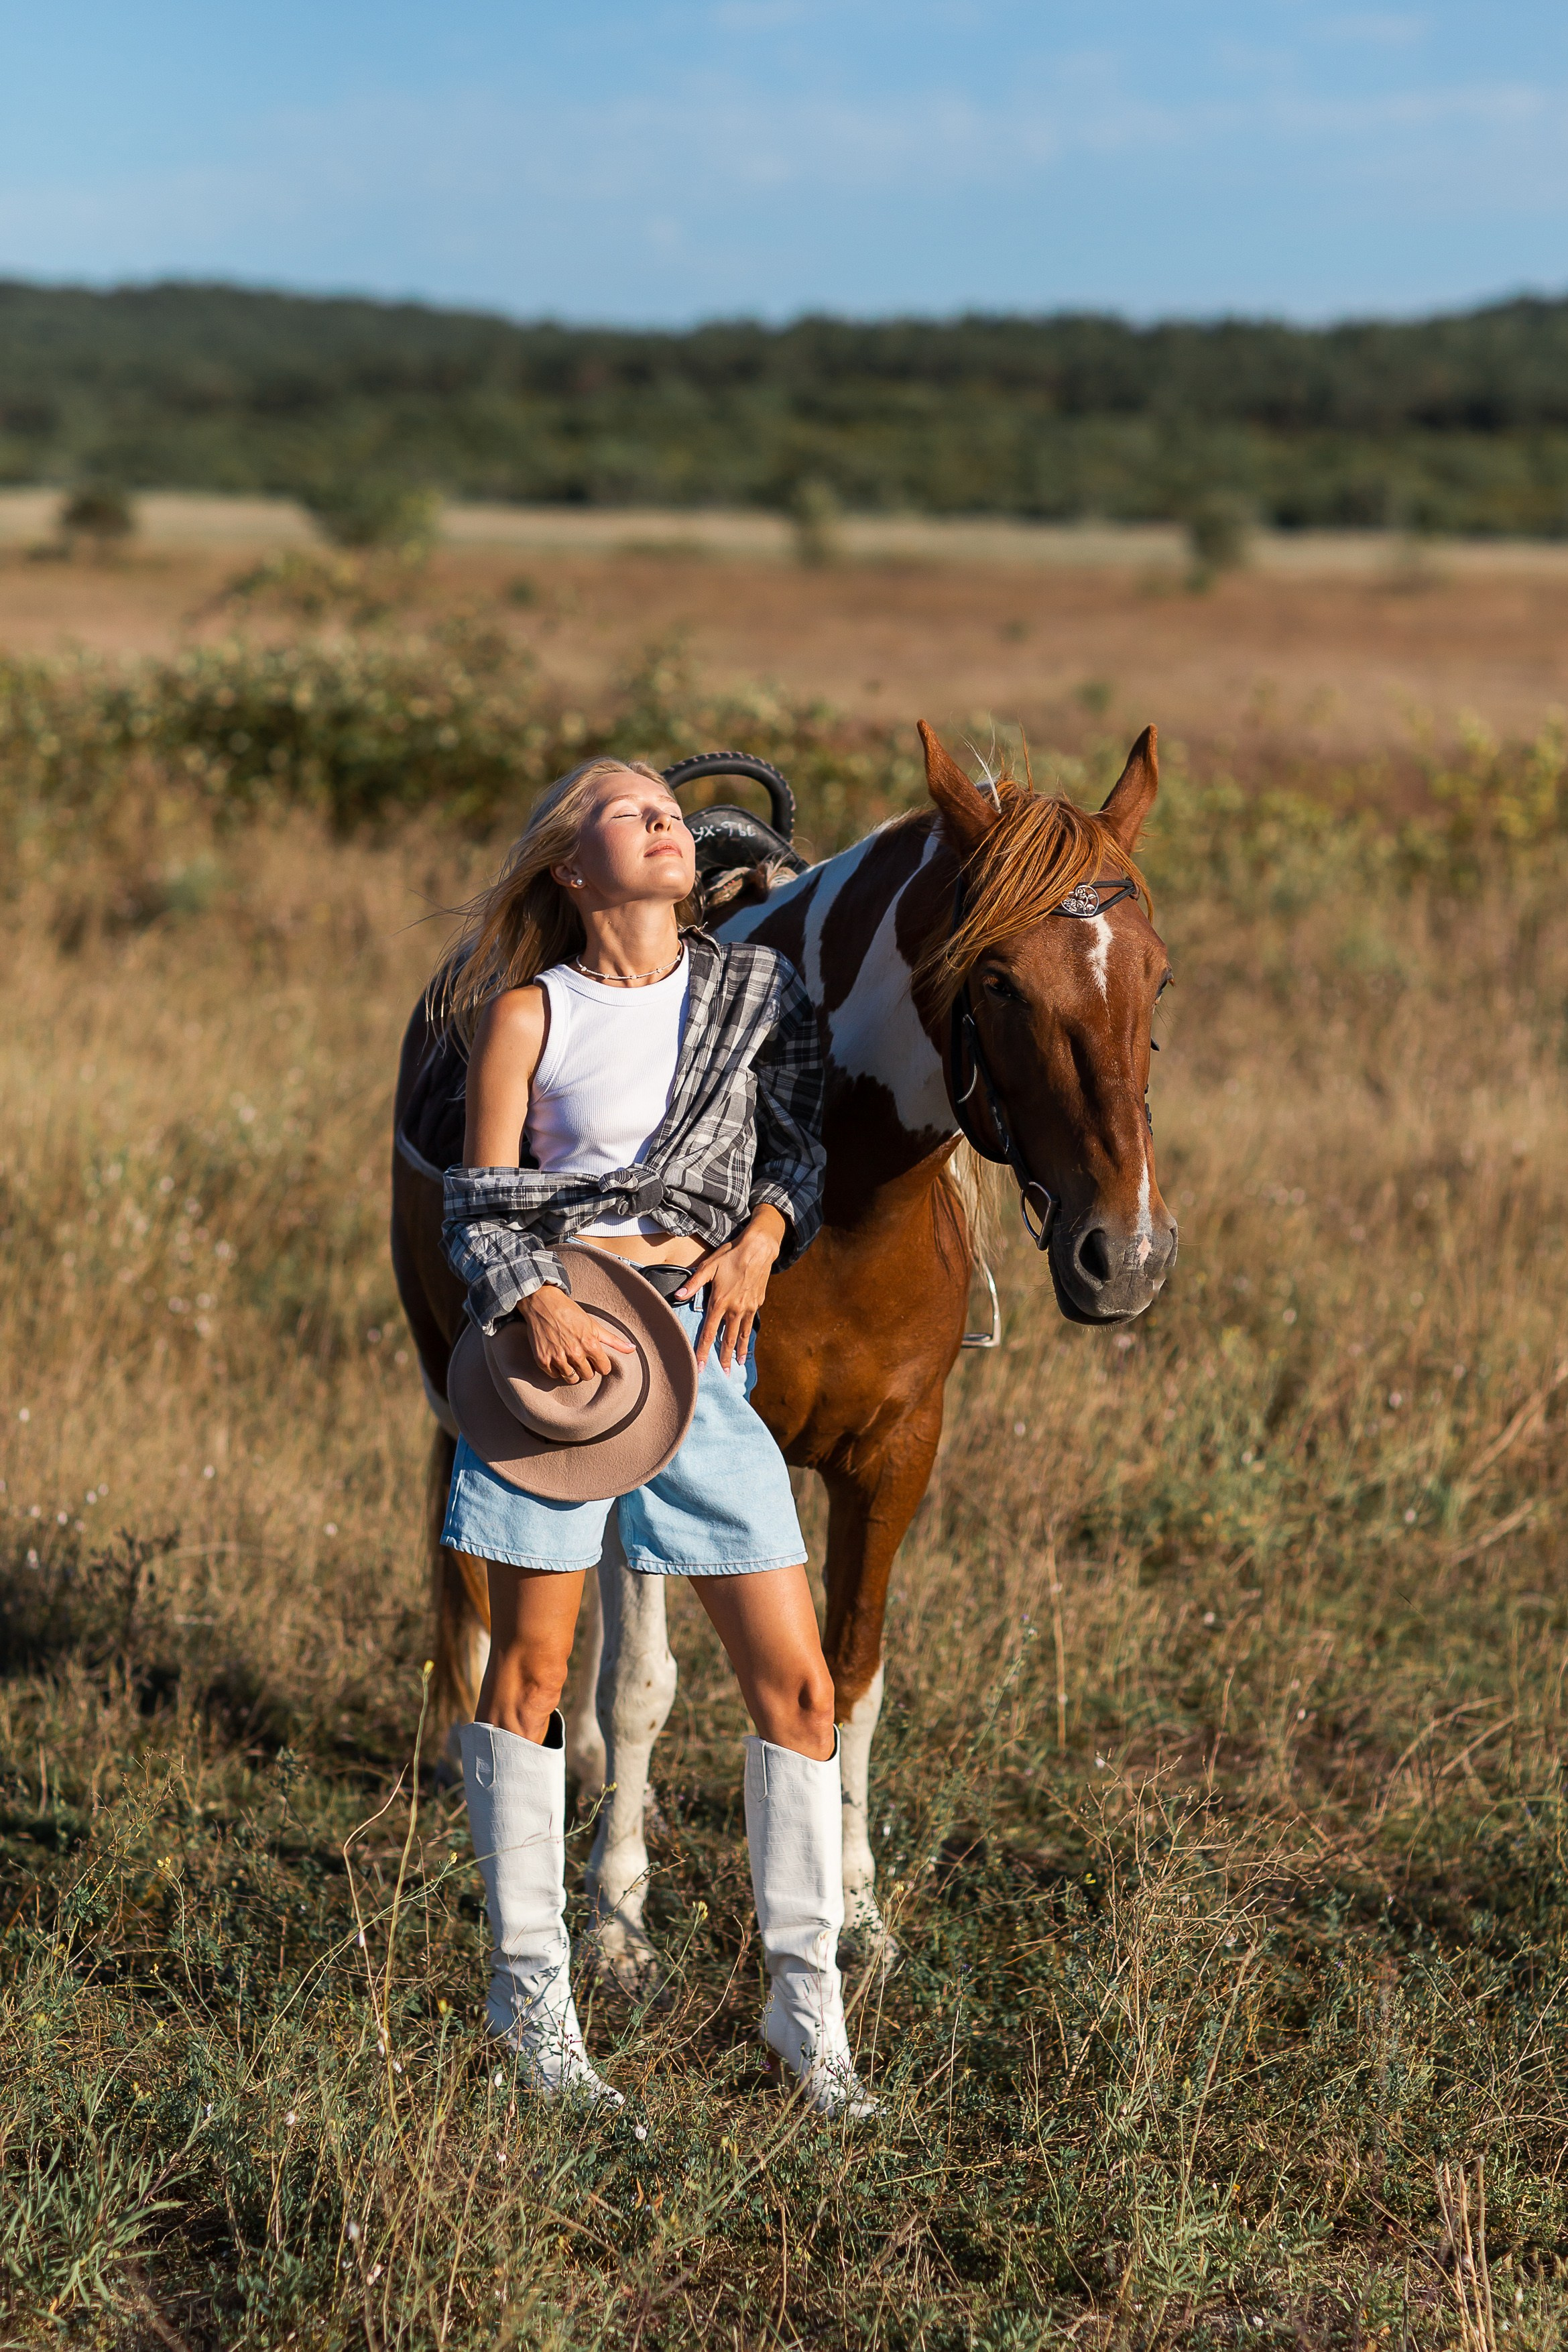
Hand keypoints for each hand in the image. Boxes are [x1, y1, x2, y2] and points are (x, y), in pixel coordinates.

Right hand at [517, 1285, 635, 1384]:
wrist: (542, 1303)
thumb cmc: (570, 1312)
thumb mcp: (594, 1324)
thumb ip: (614, 1340)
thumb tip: (633, 1349)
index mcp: (590, 1344)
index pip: (604, 1369)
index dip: (601, 1364)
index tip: (596, 1358)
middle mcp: (574, 1353)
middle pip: (588, 1376)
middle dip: (587, 1368)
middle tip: (581, 1356)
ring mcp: (557, 1358)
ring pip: (571, 1379)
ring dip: (572, 1370)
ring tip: (569, 1357)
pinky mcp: (542, 1360)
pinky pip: (555, 1375)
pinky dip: (557, 1369)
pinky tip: (557, 1356)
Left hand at [675, 1207, 785, 1372]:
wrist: (759, 1249)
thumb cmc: (731, 1255)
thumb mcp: (709, 1267)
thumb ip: (693, 1284)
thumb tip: (677, 1295)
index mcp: (720, 1301)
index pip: (708, 1332)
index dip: (703, 1351)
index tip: (699, 1366)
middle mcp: (734, 1309)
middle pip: (727, 1339)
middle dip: (723, 1359)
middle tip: (722, 1374)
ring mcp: (748, 1308)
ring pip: (741, 1335)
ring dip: (738, 1352)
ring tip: (736, 1365)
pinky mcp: (757, 1304)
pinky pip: (751, 1325)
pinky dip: (748, 1338)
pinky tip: (746, 1344)